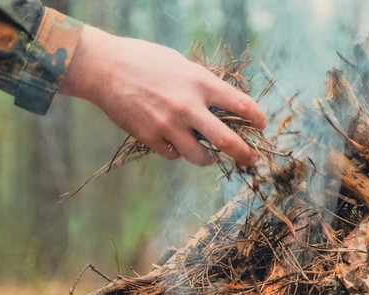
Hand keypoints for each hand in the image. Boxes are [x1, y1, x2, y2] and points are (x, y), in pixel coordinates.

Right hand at [60, 25, 265, 166]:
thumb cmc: (145, 61)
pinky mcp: (150, 137)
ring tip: (208, 157)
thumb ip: (202, 85)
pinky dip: (177, 152)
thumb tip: (222, 105)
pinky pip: (173, 155)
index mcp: (200, 82)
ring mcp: (168, 124)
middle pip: (227, 140)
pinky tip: (173, 143)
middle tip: (250, 159)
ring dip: (208, 159)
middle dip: (244, 154)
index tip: (261, 125)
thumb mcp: (181, 65)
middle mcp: (188, 106)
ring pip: (200, 157)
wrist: (106, 68)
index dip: (256, 118)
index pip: (241, 104)